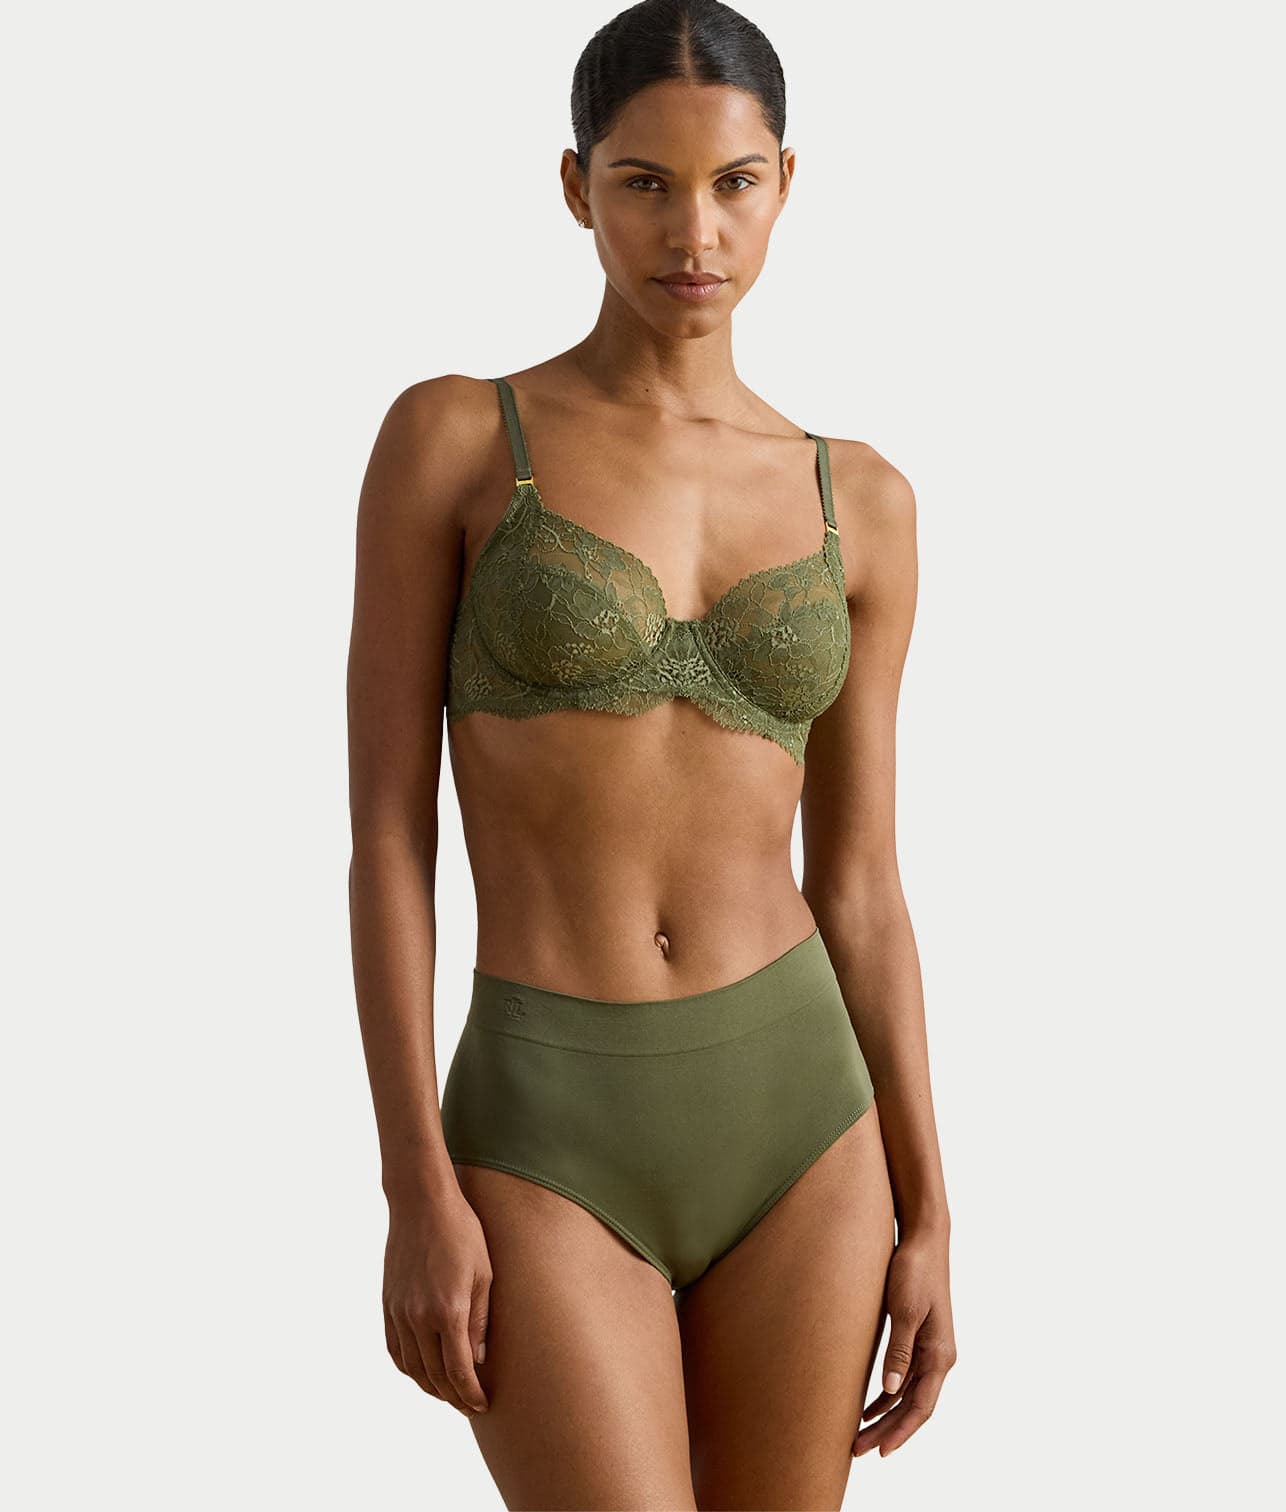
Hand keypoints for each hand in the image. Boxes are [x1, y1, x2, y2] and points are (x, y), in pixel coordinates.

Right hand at [382, 1186, 492, 1416]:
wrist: (421, 1203)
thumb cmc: (461, 1232)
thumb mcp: (484, 1273)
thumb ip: (480, 1320)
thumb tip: (478, 1359)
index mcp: (448, 1310)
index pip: (458, 1370)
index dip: (470, 1393)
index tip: (482, 1404)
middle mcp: (419, 1317)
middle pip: (434, 1376)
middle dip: (453, 1396)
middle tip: (469, 1406)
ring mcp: (399, 1312)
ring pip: (412, 1368)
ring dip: (430, 1387)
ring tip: (448, 1394)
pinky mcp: (388, 1304)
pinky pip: (395, 1350)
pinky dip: (409, 1368)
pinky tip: (422, 1372)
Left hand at [853, 1227, 954, 1457]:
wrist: (923, 1239)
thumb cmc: (914, 1270)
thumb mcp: (905, 1310)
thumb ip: (899, 1350)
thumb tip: (890, 1390)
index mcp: (940, 1354)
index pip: (921, 1406)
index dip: (900, 1431)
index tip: (881, 1451)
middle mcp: (939, 1357)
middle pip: (913, 1407)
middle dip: (887, 1431)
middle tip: (858, 1451)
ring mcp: (929, 1349)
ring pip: (907, 1396)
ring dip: (885, 1417)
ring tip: (858, 1436)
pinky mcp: (918, 1339)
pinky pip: (904, 1379)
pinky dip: (887, 1396)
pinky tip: (868, 1407)